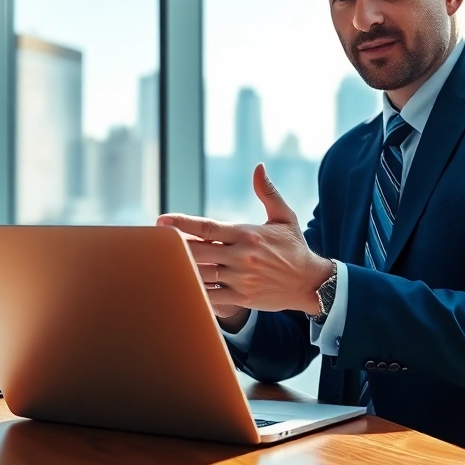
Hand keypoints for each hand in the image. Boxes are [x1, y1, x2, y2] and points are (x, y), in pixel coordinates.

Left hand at [157, 163, 333, 315]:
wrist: (310, 282)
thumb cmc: (294, 247)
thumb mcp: (284, 217)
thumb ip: (268, 192)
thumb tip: (259, 167)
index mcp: (246, 233)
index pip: (207, 227)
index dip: (181, 224)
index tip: (161, 221)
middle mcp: (241, 255)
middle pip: (197, 251)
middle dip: (174, 248)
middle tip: (154, 244)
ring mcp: (241, 278)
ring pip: (201, 274)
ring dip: (181, 269)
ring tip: (161, 264)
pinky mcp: (242, 297)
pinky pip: (212, 296)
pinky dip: (195, 291)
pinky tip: (181, 286)